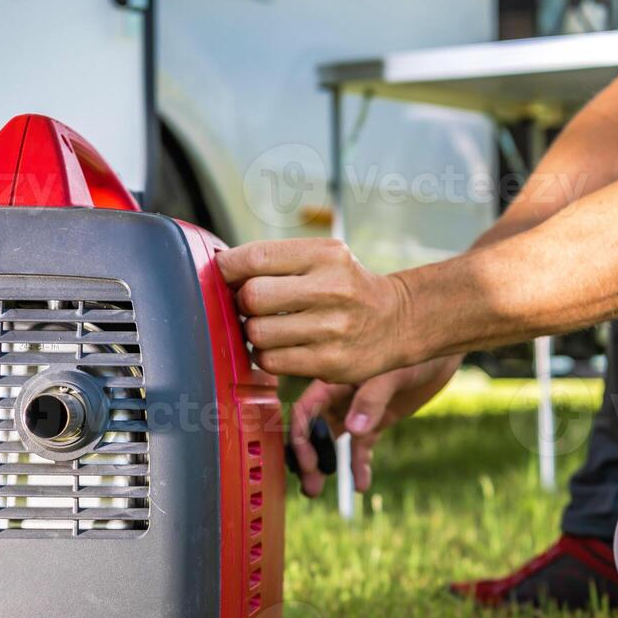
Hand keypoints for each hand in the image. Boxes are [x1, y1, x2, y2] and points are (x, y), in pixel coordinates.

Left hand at [217, 238, 419, 383]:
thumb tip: (220, 269)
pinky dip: (266, 356)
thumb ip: (278, 261)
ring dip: (253, 332)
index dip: (227, 268)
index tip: (224, 274)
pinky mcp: (330, 363)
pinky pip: (272, 362)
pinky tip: (280, 347)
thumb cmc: (347, 286)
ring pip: (257, 333)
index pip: (256, 257)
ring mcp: (332, 329)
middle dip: (242, 303)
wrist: (397, 321)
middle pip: (252, 297)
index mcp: (325, 255)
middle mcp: (331, 289)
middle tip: (252, 306)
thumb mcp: (323, 257)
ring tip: (269, 327)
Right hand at [289, 355, 460, 496]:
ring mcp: (357, 409)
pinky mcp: (377, 419)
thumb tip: (353, 430)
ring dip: (325, 466)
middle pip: (313, 431)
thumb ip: (372, 397)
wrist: (444, 347)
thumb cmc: (416, 346)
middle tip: (311, 488)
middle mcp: (340, 395)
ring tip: (318, 492)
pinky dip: (359, 465)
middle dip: (307, 460)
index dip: (301, 438)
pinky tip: (361, 485)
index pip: (306, 411)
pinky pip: (362, 447)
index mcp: (334, 378)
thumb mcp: (393, 370)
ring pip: (332, 441)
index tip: (308, 463)